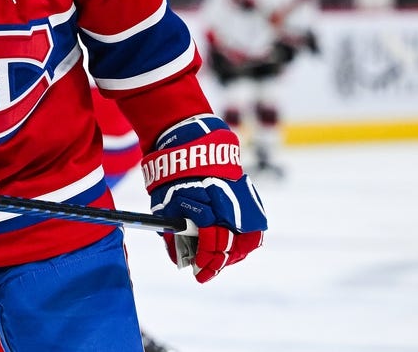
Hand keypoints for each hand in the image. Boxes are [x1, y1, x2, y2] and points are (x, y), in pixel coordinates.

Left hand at [143, 115, 266, 282]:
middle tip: (207, 269)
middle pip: (232, 248)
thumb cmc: (173, 175)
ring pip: (248, 241)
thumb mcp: (164, 205)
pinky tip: (232, 243)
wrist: (191, 143)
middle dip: (219, 262)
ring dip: (235, 253)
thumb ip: (173, 233)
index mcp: (209, 213)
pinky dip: (244, 239)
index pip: (211, 248)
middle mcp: (230, 210)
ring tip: (221, 258)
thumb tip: (177, 258)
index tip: (198, 274)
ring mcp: (243, 204)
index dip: (205, 264)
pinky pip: (253, 226)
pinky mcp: (249, 198)